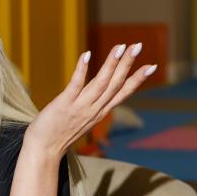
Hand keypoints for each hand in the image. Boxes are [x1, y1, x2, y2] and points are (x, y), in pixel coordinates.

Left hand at [24, 43, 156, 158]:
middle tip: (138, 45)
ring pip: (101, 83)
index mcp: (100, 112)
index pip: (122, 93)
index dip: (137, 80)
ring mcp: (80, 107)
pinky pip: (75, 85)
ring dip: (111, 64)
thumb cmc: (60, 133)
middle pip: (115, 84)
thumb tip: (99, 89)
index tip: (151, 66)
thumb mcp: (83, 119)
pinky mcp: (64, 105)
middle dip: (127, 64)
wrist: (44, 150)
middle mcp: (94, 109)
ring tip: (120, 47)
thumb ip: (92, 104)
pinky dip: (82, 70)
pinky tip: (86, 55)